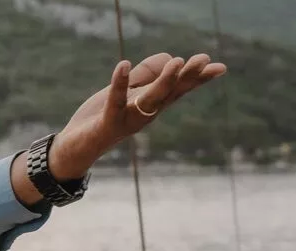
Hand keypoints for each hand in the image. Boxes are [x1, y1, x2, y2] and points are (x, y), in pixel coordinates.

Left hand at [49, 53, 227, 179]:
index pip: (179, 89)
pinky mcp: (108, 122)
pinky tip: (124, 65)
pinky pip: (115, 101)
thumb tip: (170, 57)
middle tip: (204, 60)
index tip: (219, 67)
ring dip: (165, 80)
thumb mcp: (129, 91)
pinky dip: (120, 83)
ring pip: (151, 98)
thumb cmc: (104, 116)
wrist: (76, 147)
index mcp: (152, 104)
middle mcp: (145, 112)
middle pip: (171, 93)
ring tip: (177, 61)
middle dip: (188, 77)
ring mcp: (128, 118)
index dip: (198, 79)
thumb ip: (147, 74)